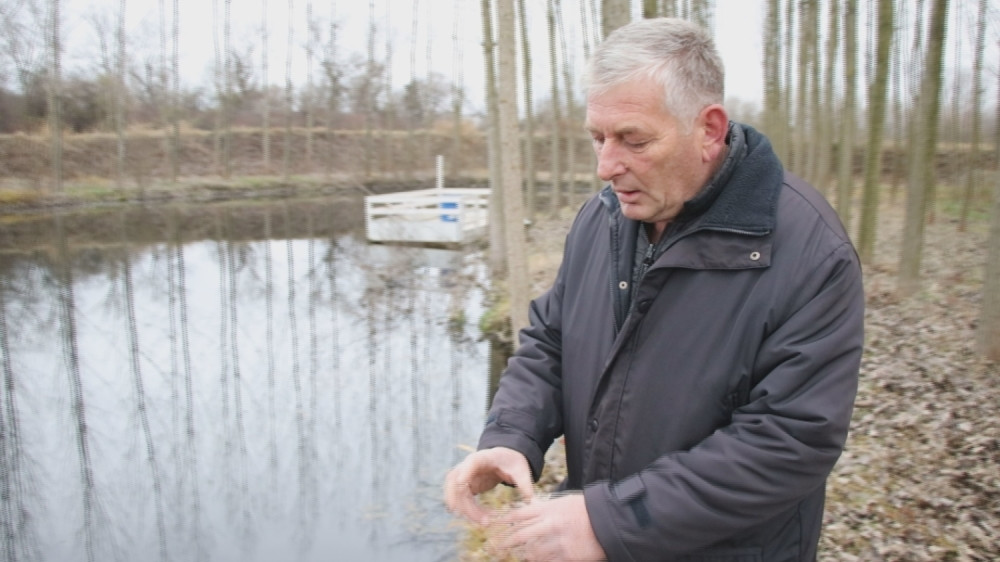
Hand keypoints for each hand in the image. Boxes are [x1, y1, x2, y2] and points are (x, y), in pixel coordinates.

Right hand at [443, 447, 533, 525]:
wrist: (505, 459)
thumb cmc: (512, 462)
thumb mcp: (521, 471)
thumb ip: (525, 483)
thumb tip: (530, 499)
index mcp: (484, 457)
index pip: (472, 462)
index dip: (465, 471)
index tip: (463, 483)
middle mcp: (468, 465)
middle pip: (456, 481)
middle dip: (464, 501)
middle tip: (482, 519)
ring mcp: (463, 475)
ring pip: (454, 492)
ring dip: (465, 509)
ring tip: (484, 523)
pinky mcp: (465, 486)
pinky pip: (459, 499)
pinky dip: (467, 510)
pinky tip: (479, 519)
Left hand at [488, 492, 605, 560]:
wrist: (610, 521)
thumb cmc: (588, 510)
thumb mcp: (565, 502)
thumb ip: (547, 508)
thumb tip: (530, 509)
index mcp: (549, 509)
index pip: (519, 515)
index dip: (504, 521)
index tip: (492, 526)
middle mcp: (550, 524)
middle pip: (520, 535)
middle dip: (504, 542)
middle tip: (493, 548)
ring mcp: (558, 541)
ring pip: (532, 552)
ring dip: (524, 555)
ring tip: (518, 557)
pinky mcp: (568, 556)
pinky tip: (534, 561)